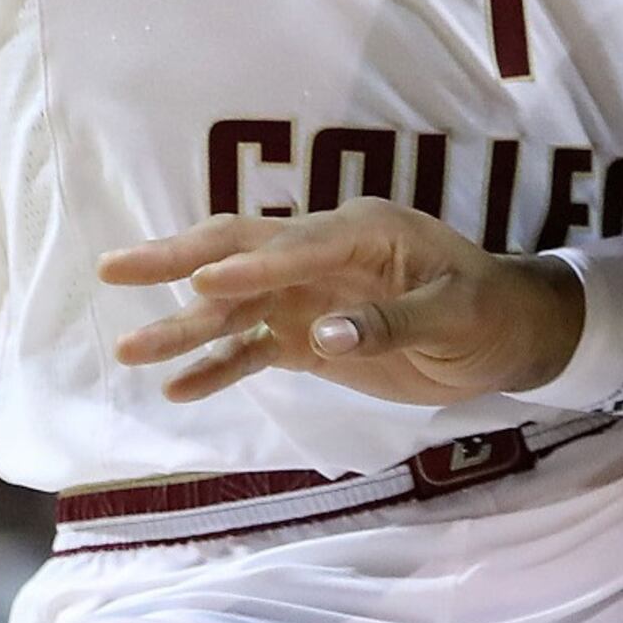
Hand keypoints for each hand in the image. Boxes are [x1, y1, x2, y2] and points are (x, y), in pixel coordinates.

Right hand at [98, 203, 583, 407]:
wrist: (508, 334)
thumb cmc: (489, 311)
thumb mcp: (456, 316)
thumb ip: (392, 325)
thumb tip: (328, 336)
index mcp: (362, 233)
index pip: (295, 244)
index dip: (251, 266)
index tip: (201, 283)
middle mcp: (322, 256)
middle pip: (238, 253)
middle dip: (175, 263)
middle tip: (115, 269)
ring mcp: (309, 296)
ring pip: (233, 308)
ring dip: (181, 329)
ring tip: (126, 353)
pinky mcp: (308, 336)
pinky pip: (253, 349)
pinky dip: (217, 367)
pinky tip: (177, 389)